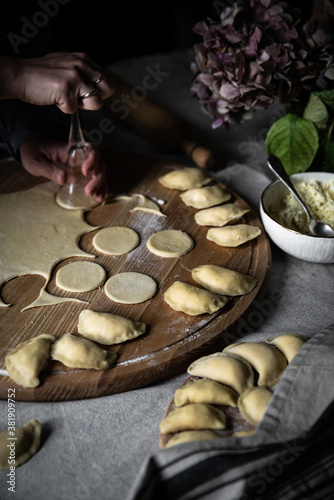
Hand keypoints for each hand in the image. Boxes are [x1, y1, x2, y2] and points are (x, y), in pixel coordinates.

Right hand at [1, 52, 115, 112]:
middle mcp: (82, 66)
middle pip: (108, 90)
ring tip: (65, 97)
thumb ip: (83, 72)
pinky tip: (54, 98)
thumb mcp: (67, 65)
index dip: (99, 92)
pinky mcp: (66, 91)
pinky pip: (73, 110)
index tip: (85, 93)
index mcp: (84, 59)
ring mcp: (75, 78)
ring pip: (96, 103)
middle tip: (79, 98)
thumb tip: (99, 87)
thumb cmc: (42, 74)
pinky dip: (63, 108)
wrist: (20, 75)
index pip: (107, 80)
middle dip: (96, 99)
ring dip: (81, 105)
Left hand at [19, 137, 107, 201]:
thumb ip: (49, 169)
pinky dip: (100, 187)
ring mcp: (82, 164)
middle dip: (98, 178)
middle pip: (99, 163)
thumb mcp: (36, 161)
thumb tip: (64, 178)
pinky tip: (99, 197)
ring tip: (98, 197)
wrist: (32, 150)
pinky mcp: (81, 173)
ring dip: (101, 184)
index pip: (90, 148)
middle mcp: (80, 155)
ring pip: (99, 172)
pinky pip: (94, 178)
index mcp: (70, 149)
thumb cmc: (33, 152)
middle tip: (88, 192)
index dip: (93, 159)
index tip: (85, 171)